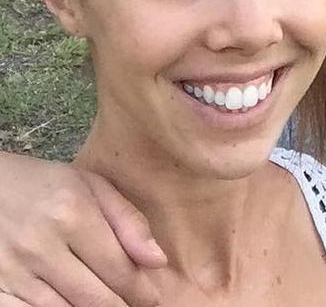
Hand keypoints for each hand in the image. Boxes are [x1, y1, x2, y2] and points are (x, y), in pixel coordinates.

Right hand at [0, 153, 165, 306]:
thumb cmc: (44, 185)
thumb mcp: (91, 186)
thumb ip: (128, 220)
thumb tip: (158, 261)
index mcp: (73, 214)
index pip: (120, 269)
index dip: (142, 290)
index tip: (153, 298)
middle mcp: (42, 246)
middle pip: (95, 297)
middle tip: (135, 306)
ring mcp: (14, 271)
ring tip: (110, 306)